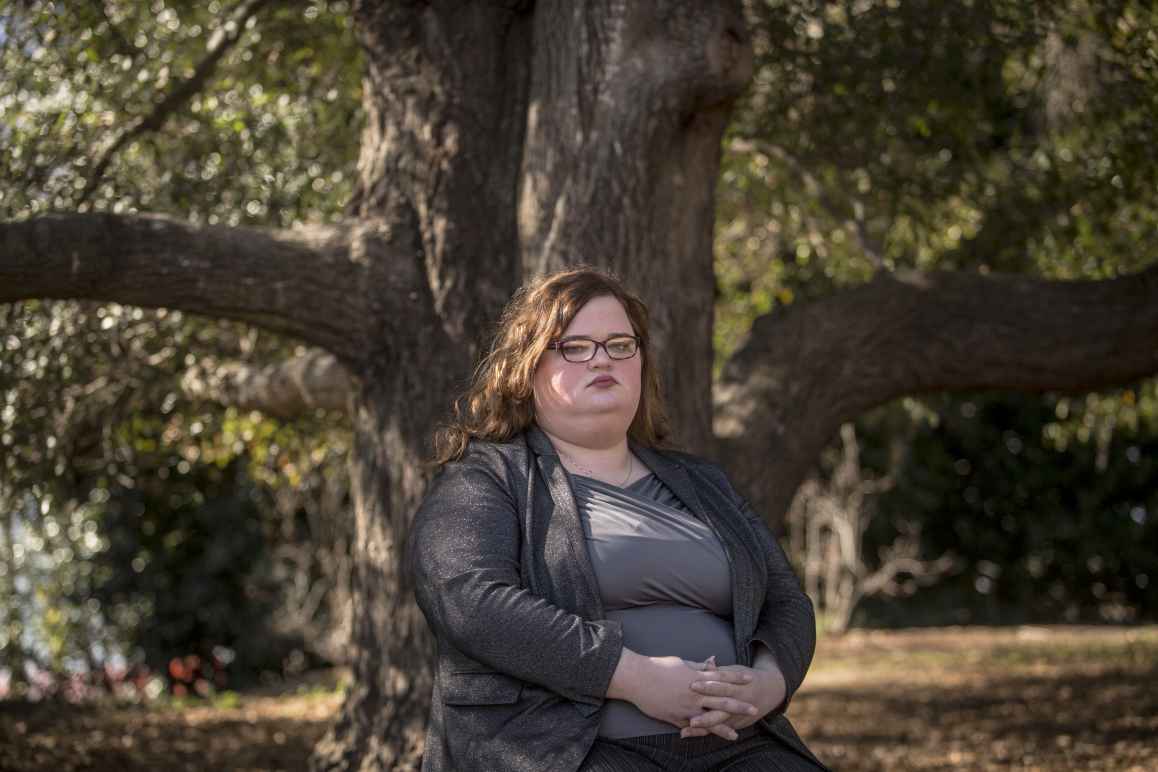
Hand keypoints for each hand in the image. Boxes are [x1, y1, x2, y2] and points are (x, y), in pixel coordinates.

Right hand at [628, 656, 759, 740]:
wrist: (637, 678)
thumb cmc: (658, 667)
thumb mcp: (681, 662)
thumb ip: (698, 665)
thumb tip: (713, 662)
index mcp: (696, 677)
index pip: (721, 677)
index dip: (736, 678)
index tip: (750, 679)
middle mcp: (694, 693)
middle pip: (721, 700)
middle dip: (738, 705)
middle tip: (754, 709)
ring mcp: (685, 707)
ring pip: (709, 719)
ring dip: (723, 727)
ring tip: (736, 735)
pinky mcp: (675, 717)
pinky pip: (691, 727)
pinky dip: (701, 733)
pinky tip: (709, 738)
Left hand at [680, 662, 786, 738]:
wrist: (769, 691)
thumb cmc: (746, 678)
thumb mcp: (736, 672)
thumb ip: (719, 671)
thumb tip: (707, 661)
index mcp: (738, 687)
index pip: (721, 686)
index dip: (708, 685)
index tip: (692, 684)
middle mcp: (738, 702)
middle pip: (721, 708)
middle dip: (707, 712)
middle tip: (691, 715)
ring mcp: (736, 715)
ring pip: (719, 721)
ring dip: (704, 724)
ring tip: (690, 725)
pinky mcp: (735, 724)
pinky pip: (718, 729)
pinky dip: (704, 731)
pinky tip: (690, 732)